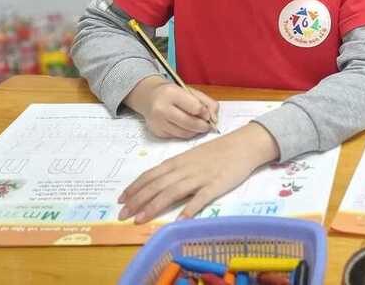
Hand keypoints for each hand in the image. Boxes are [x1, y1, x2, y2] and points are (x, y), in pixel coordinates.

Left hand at [118, 122, 278, 223]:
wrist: (244, 144)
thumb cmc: (218, 151)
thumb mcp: (192, 156)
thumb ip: (176, 169)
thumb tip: (158, 184)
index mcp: (178, 161)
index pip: (150, 175)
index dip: (134, 188)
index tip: (121, 200)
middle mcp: (184, 169)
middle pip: (156, 185)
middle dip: (137, 201)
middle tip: (122, 216)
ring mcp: (200, 177)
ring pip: (171, 192)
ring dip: (154, 206)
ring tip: (140, 220)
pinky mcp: (216, 185)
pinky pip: (200, 198)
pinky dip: (188, 209)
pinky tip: (179, 220)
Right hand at [125, 75, 219, 138]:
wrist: (149, 97)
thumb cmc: (174, 94)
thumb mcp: (191, 92)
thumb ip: (207, 103)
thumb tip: (214, 119)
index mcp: (172, 93)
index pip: (195, 108)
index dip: (205, 113)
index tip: (208, 115)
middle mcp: (162, 108)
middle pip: (189, 123)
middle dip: (203, 126)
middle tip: (208, 126)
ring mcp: (158, 121)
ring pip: (184, 133)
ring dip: (195, 131)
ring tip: (198, 126)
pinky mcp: (157, 131)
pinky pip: (177, 137)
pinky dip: (185, 133)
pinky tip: (186, 127)